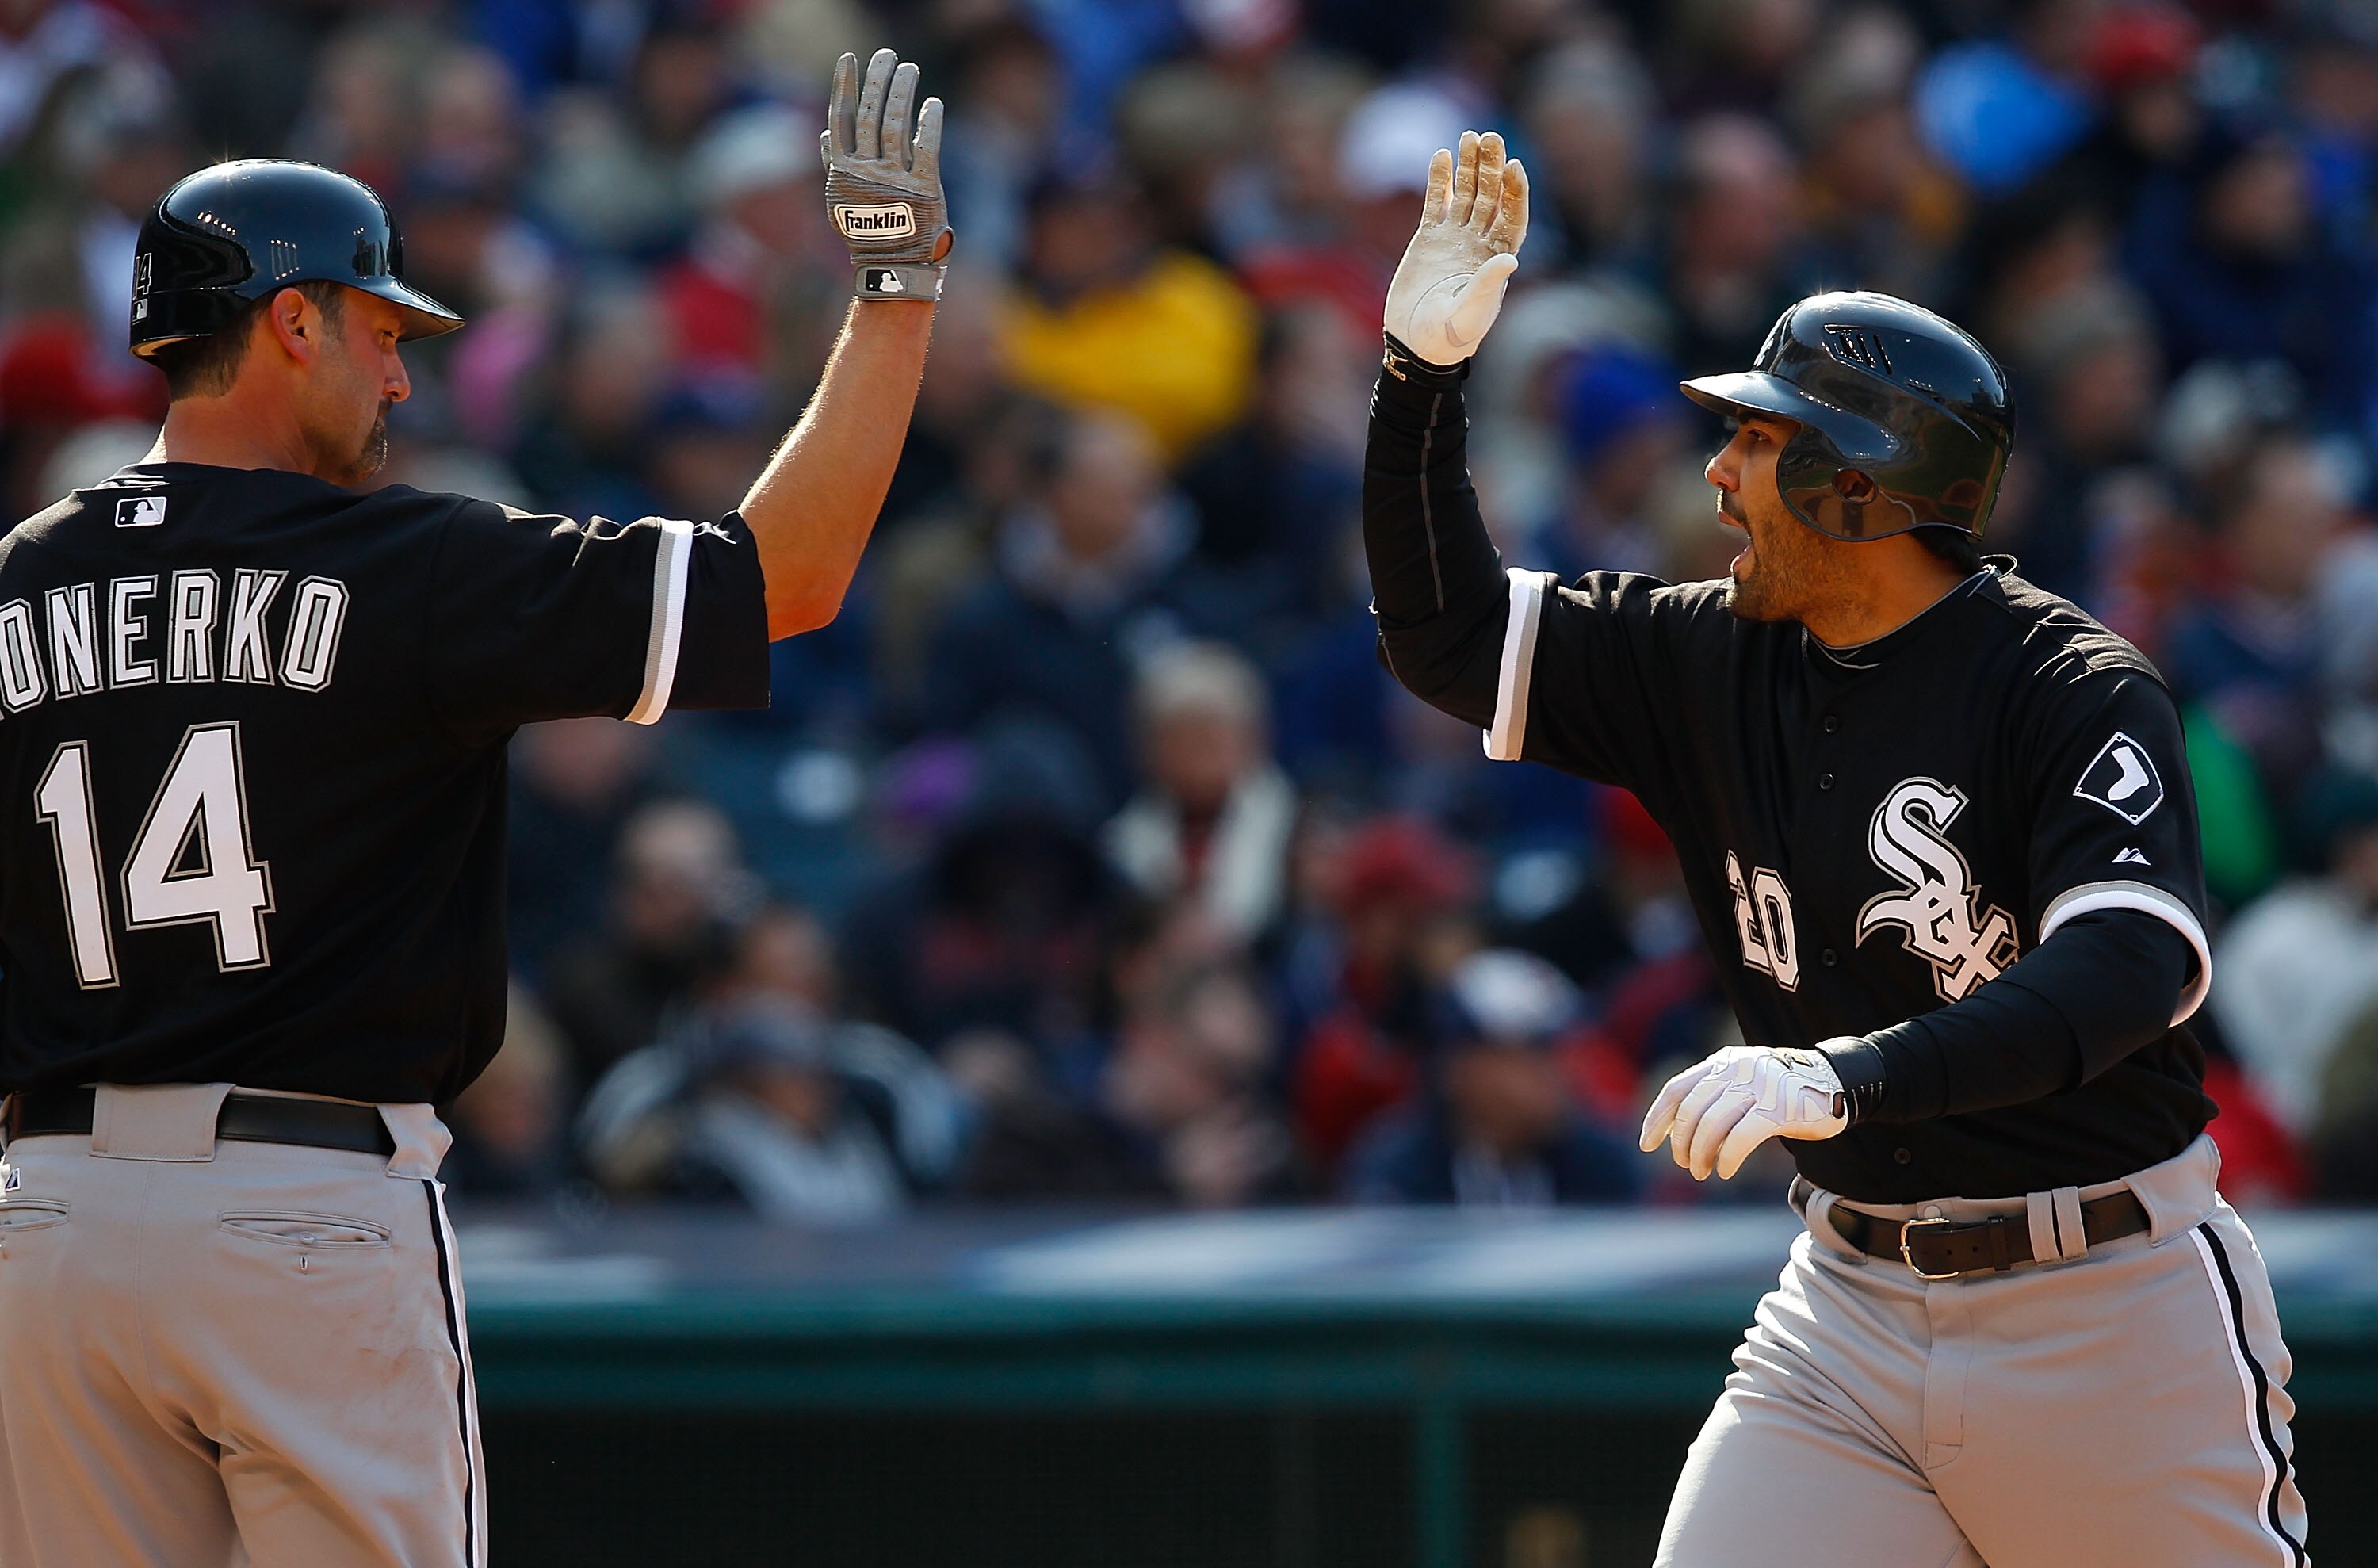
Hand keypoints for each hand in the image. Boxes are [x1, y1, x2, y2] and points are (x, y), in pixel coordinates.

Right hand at [821, 47, 950, 299]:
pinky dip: (928, 122)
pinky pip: (926, 147)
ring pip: (894, 124)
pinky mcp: (924, 189)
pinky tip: (932, 103)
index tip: (850, 60)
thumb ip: (835, 165)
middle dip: (876, 80)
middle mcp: (866, 172)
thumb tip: (826, 134)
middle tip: (886, 55)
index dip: (845, 87)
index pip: (842, 119)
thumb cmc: (869, 233)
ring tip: (908, 69)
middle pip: (869, 115)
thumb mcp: (843, 202)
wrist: (895, 270)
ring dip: (902, 92)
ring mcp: (894, 180)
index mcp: (844, 172)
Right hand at [1383, 130, 1528, 369]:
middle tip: (1489, 137)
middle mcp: (1479, 243)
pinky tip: (1440, 155)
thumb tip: (1509, 259)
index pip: (1513, 216)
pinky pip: (1436, 203)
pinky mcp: (1428, 239)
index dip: (1516, 190)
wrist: (1416, 344)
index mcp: (1497, 259)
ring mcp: (1454, 239)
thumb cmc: (1449, 337)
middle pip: (1490, 197)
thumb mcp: (1472, 313)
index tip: (1513, 165)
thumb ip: (1488, 285)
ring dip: (1468, 166)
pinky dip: (1438, 180)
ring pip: (1465, 194)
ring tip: (1467, 137)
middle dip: (1491, 167)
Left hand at [1639, 1045, 1848, 1180]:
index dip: (1657, 1119)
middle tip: (1686, 1165)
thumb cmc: (1785, 1090)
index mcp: (1722, 1063)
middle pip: (1691, 1111)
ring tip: (1702, 1172)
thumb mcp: (1745, 1082)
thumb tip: (1676, 1130)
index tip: (1646, 1145)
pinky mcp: (1780, 1108)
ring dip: (1700, 1155)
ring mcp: (1759, 1086)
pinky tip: (1725, 1170)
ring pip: (1712, 1125)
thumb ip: (1715, 1095)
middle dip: (1681, 1143)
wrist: (1839, 1082)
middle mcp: (1736, 1069)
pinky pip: (1741, 1137)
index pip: (1676, 1090)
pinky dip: (1728, 1158)